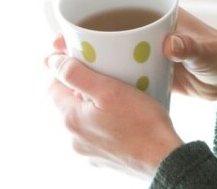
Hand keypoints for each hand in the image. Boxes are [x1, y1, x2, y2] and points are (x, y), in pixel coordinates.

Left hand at [47, 0, 182, 176]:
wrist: (164, 158)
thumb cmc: (141, 123)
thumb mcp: (108, 89)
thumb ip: (77, 74)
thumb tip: (52, 61)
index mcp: (71, 120)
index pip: (53, 86)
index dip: (64, 69)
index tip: (81, 58)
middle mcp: (74, 139)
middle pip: (68, 102)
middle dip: (82, 86)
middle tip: (105, 73)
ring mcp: (89, 151)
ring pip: (84, 117)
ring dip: (95, 103)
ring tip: (118, 92)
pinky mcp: (104, 158)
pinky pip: (98, 131)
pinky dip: (106, 119)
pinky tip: (124, 114)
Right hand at [56, 0, 216, 112]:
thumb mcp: (207, 51)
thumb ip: (191, 47)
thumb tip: (171, 44)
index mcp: (158, 9)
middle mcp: (146, 23)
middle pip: (105, 15)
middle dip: (79, 20)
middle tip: (56, 32)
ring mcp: (142, 44)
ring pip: (106, 40)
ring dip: (84, 47)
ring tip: (61, 56)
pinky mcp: (143, 65)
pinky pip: (116, 62)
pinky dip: (99, 67)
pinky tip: (83, 77)